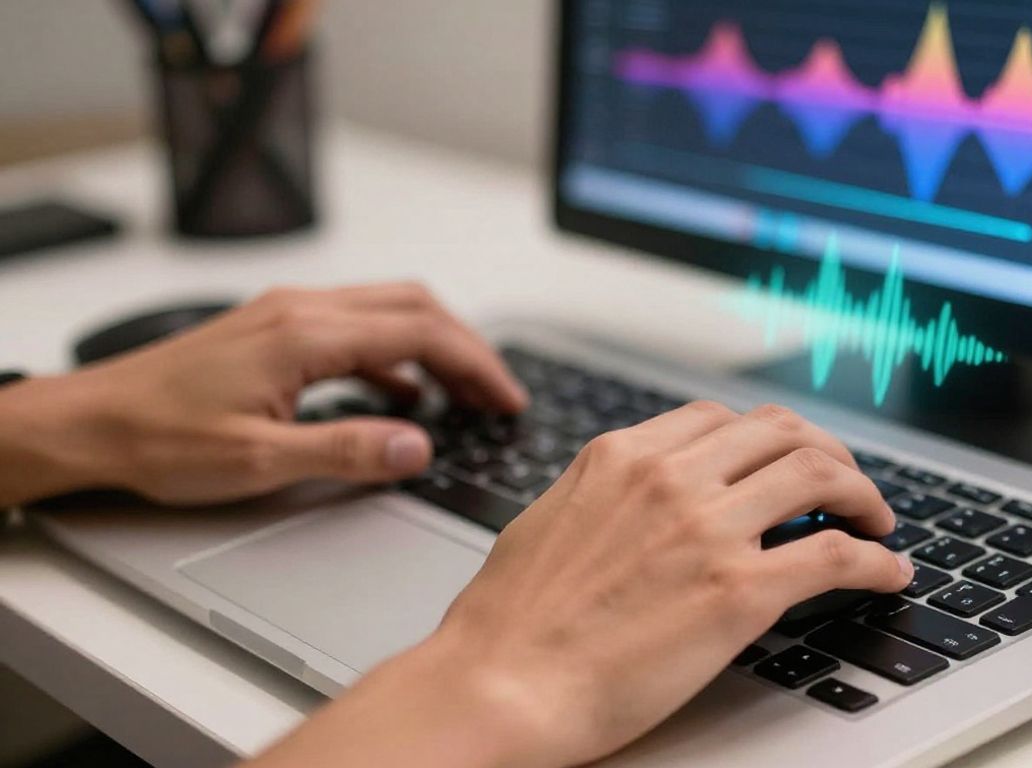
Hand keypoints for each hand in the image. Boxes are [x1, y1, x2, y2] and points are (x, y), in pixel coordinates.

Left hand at [0, 283, 526, 506]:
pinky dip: (395, 355)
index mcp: (305, 334)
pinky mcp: (273, 330)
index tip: (507, 399)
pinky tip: (403, 394)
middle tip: (499, 394)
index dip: (476, 365)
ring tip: (466, 393)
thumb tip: (417, 446)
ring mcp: (286, 314)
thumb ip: (346, 451)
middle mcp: (300, 310)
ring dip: (435, 346)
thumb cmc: (157, 438)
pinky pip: (356, 328)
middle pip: (414, 306)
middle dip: (468, 348)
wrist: (89, 423)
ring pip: (388, 310)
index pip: (421, 332)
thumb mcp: (258, 461)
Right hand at [248, 402, 911, 767]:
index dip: (770, 439)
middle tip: (846, 487)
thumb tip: (641, 498)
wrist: (498, 686)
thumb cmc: (510, 625)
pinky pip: (835, 555)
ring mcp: (708, 529)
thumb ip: (608, 495)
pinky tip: (887, 570)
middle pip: (782, 432)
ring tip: (876, 521)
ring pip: (820, 474)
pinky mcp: (740, 591)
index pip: (722, 420)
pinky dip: (875, 558)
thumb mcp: (553, 522)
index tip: (787, 462)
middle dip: (828, 454)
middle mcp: (670, 476)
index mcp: (622, 456)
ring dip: (863, 495)